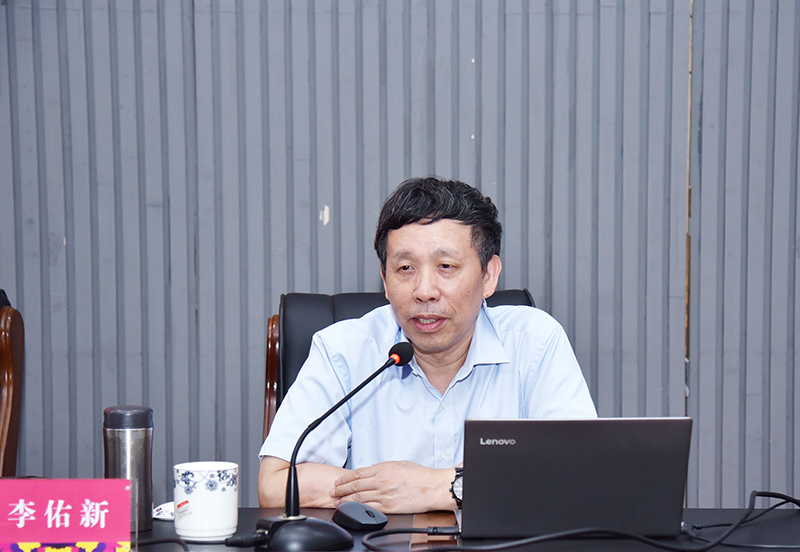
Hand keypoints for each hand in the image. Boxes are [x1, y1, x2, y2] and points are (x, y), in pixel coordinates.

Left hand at [331, 460, 453, 513]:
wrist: (433, 487)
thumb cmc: (420, 475)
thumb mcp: (400, 464)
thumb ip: (383, 467)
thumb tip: (371, 470)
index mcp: (384, 469)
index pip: (358, 473)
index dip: (345, 478)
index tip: (338, 481)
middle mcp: (382, 481)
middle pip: (355, 485)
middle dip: (341, 489)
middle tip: (333, 492)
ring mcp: (385, 495)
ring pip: (360, 497)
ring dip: (346, 500)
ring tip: (337, 502)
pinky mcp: (390, 507)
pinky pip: (370, 508)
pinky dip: (359, 509)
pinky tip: (352, 510)